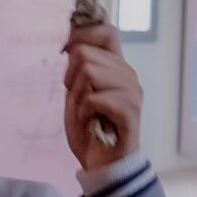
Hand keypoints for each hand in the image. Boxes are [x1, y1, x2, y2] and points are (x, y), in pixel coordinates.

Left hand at [62, 25, 140, 172]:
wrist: (102, 164)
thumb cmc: (89, 127)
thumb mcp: (77, 91)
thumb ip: (79, 68)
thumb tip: (70, 44)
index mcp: (117, 67)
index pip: (108, 32)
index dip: (83, 35)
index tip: (64, 51)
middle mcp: (128, 75)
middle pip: (85, 53)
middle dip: (71, 77)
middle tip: (78, 100)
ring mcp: (132, 93)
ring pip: (89, 72)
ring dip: (78, 96)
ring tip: (86, 113)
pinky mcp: (130, 112)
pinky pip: (95, 98)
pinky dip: (84, 111)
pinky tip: (90, 123)